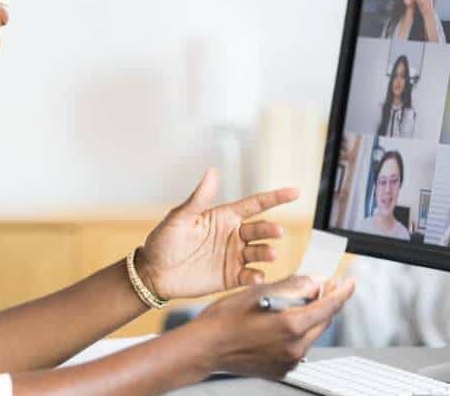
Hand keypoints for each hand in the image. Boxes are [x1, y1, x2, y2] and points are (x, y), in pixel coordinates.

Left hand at [138, 168, 297, 299]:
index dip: (276, 197)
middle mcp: (234, 235)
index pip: (255, 204)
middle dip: (271, 230)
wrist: (153, 273)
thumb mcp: (180, 217)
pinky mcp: (230, 277)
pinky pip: (249, 275)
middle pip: (260, 229)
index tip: (296, 191)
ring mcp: (234, 257)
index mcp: (224, 216)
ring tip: (269, 254)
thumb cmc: (164, 241)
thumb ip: (199, 198)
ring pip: (258, 253)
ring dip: (267, 253)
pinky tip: (258, 277)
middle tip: (277, 232)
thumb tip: (211, 171)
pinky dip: (256, 276)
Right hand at [195, 275, 355, 378]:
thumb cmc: (225, 320)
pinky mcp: (281, 368)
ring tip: (299, 300)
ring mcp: (289, 360)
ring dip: (311, 315)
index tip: (349, 282)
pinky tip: (283, 320)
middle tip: (324, 285)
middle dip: (326, 301)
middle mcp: (295, 346)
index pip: (329, 306)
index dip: (343, 291)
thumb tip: (314, 281)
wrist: (206, 347)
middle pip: (323, 320)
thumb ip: (292, 286)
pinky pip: (299, 346)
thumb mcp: (259, 291)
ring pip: (311, 333)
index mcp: (291, 325)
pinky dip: (298, 331)